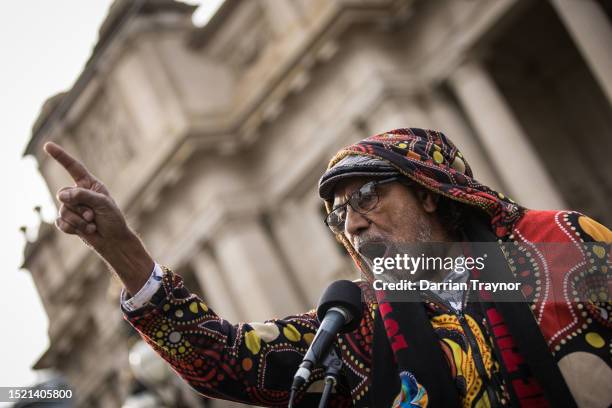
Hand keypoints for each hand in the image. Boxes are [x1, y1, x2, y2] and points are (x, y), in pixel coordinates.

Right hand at [44, 142, 152, 293]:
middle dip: (79, 207)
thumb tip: (62, 196)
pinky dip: (73, 229)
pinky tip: (86, 231)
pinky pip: (60, 223)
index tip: (47, 145)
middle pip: (64, 195)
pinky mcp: (67, 222)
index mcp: (89, 184)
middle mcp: (78, 194)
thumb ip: (83, 196)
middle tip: (94, 215)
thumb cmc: (113, 219)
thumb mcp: (103, 203)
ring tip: (92, 224)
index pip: (73, 167)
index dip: (60, 156)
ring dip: (79, 221)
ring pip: (63, 211)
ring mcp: (71, 208)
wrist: (113, 240)